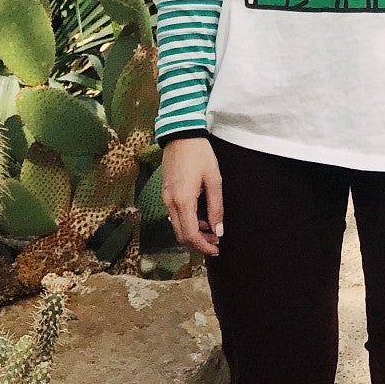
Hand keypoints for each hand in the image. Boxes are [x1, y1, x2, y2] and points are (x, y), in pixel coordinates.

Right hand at [162, 136, 223, 255]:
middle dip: (198, 243)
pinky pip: (175, 215)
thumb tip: (218, 230)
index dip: (203, 246)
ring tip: (212, 229)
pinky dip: (187, 222)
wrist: (180, 134)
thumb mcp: (214, 179)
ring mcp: (166, 198)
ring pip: (177, 226)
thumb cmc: (199, 154)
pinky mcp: (166, 193)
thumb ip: (216, 207)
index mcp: (183, 201)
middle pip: (181, 235)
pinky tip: (201, 216)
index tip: (216, 250)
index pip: (190, 235)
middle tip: (216, 242)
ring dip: (193, 233)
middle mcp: (170, 203)